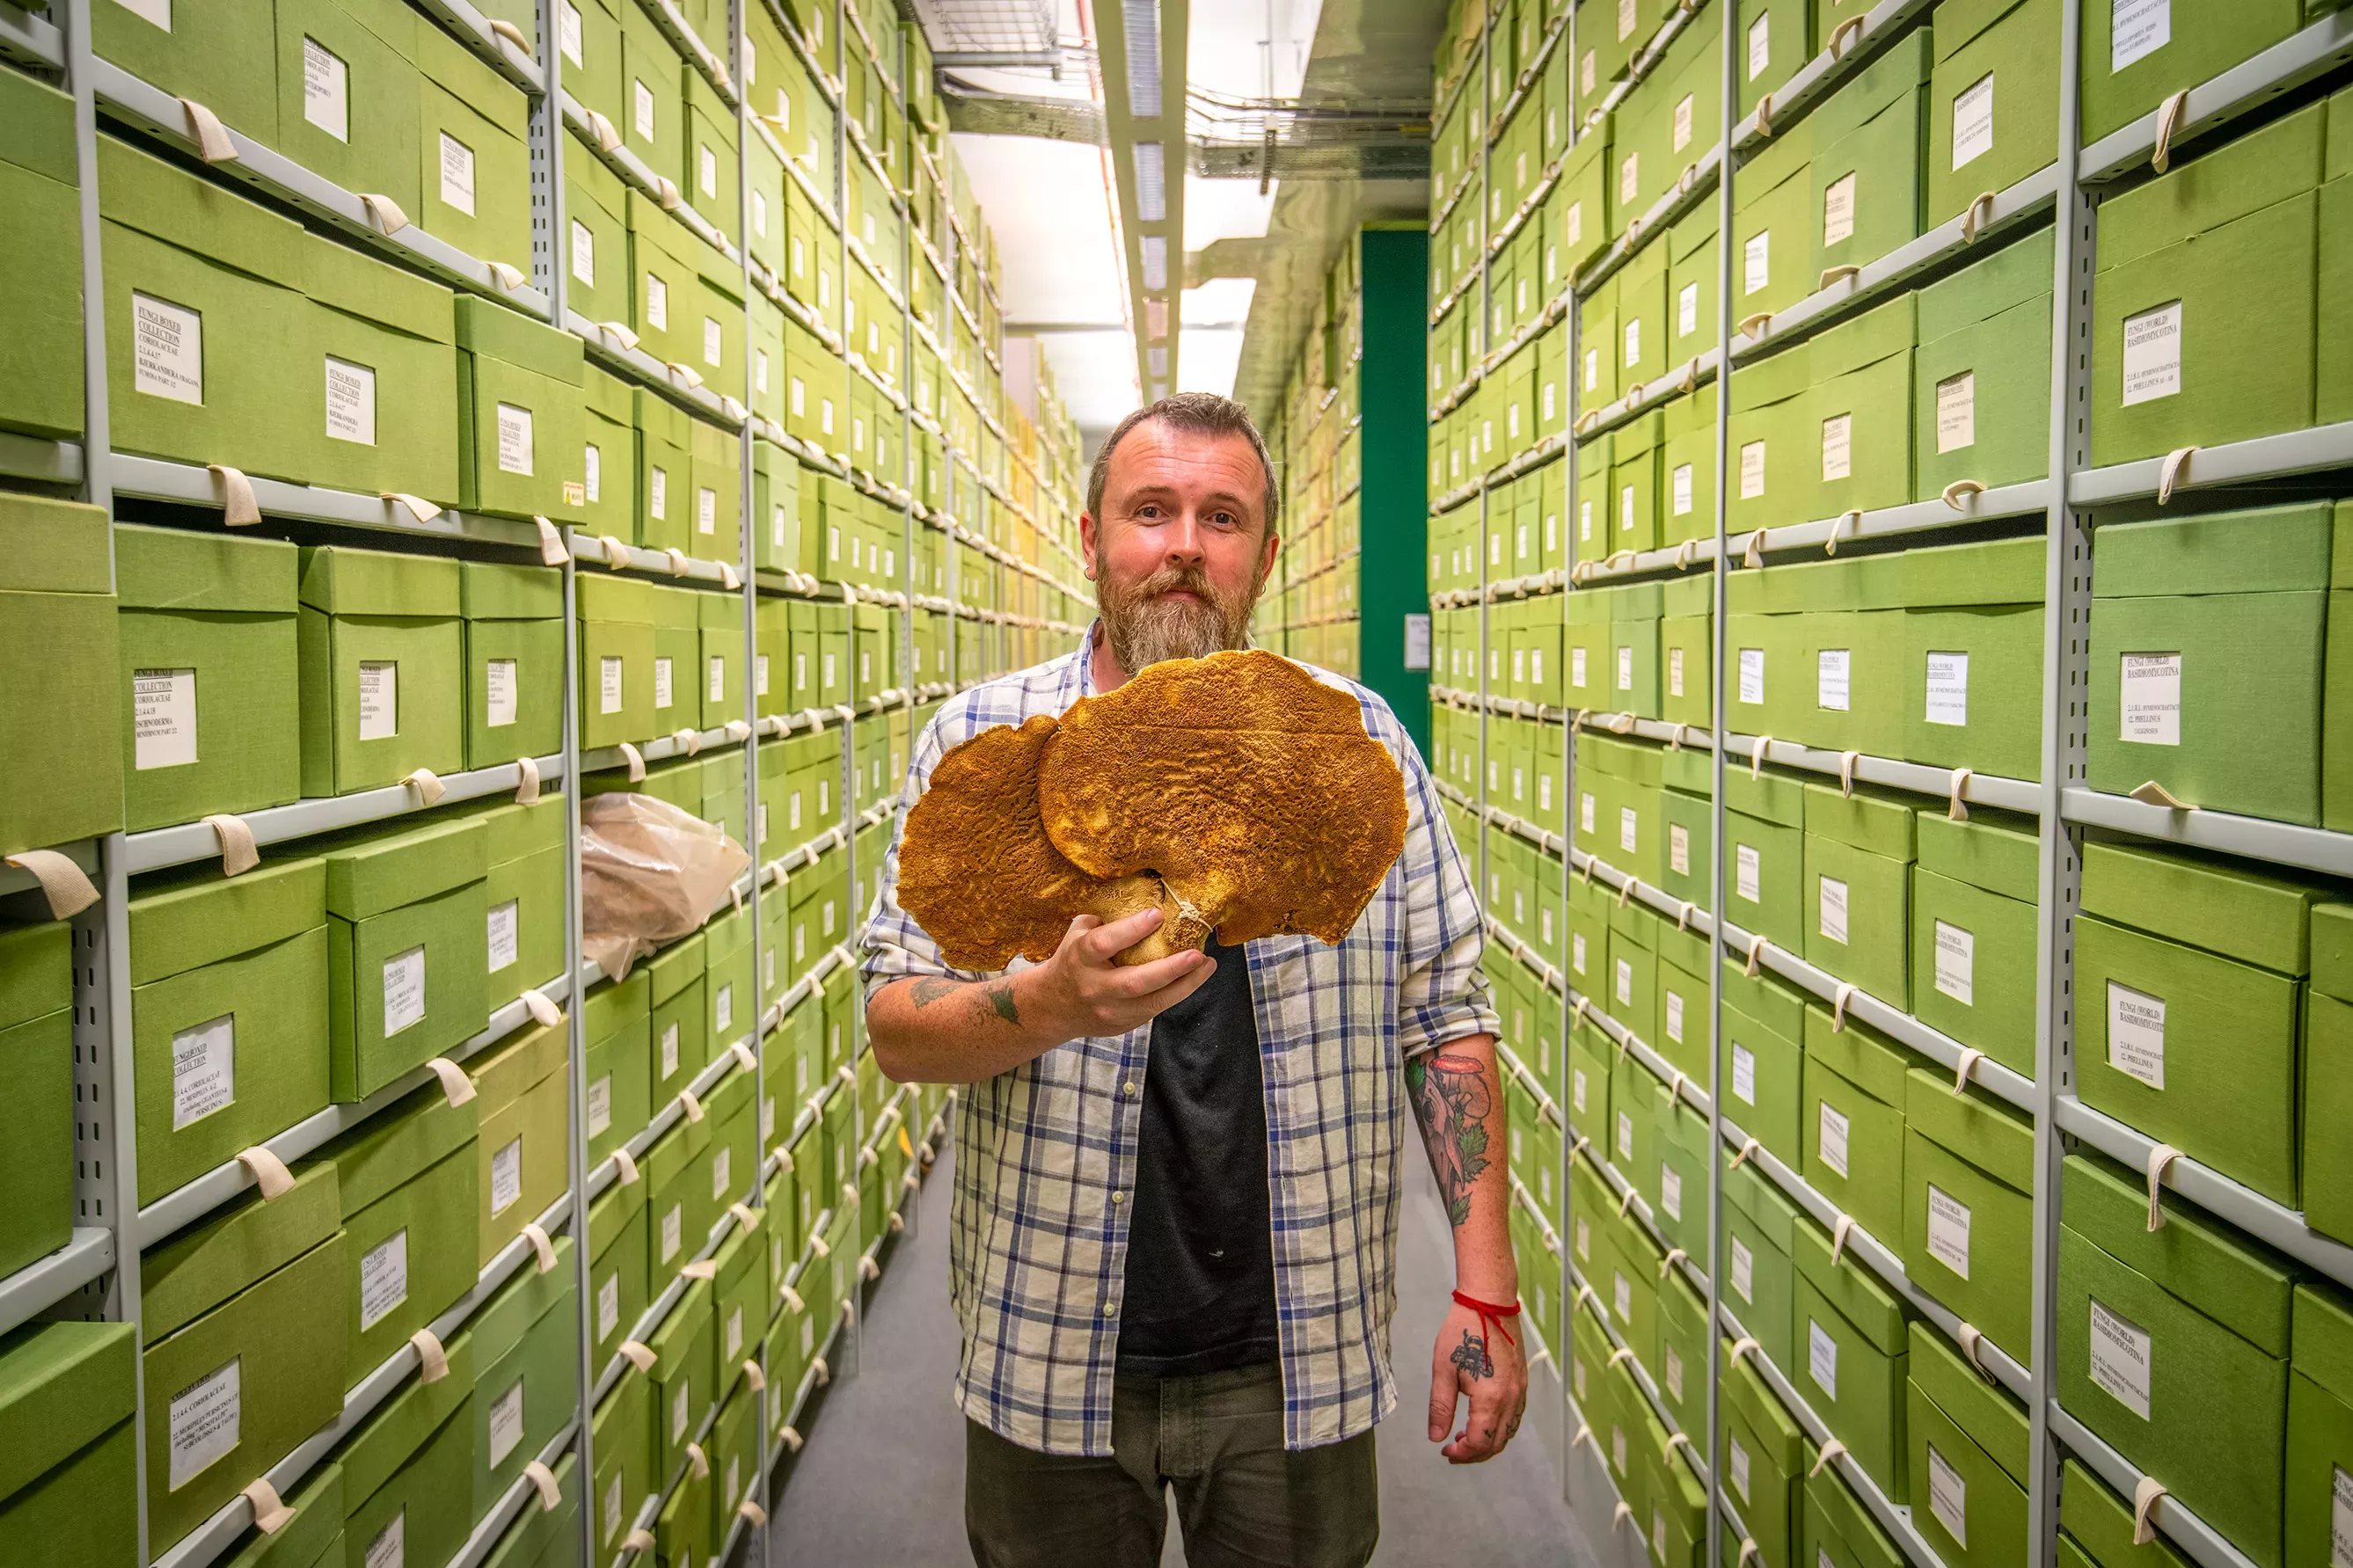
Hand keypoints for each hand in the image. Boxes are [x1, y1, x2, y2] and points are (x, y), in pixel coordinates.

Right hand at [1028, 908, 1215, 1044]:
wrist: (1053, 1007)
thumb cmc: (1073, 960)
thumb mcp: (1079, 934)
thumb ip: (1106, 918)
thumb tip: (1144, 892)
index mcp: (1080, 958)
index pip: (1103, 944)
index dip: (1130, 930)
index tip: (1157, 914)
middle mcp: (1094, 987)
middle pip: (1134, 982)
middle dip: (1169, 969)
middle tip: (1197, 953)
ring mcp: (1109, 1010)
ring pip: (1152, 1003)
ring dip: (1185, 985)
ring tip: (1207, 965)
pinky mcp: (1123, 1025)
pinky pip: (1155, 1010)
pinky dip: (1177, 993)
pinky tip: (1194, 977)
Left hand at [1428, 1297, 1527, 1463]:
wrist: (1489, 1302)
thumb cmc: (1463, 1331)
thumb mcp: (1443, 1369)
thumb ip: (1440, 1407)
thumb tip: (1437, 1437)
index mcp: (1491, 1399)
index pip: (1479, 1442)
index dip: (1462, 1454)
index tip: (1445, 1451)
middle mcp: (1511, 1399)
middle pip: (1497, 1443)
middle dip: (1474, 1453)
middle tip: (1452, 1450)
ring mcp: (1520, 1390)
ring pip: (1509, 1432)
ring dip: (1488, 1441)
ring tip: (1465, 1437)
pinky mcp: (1522, 1382)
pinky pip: (1515, 1417)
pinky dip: (1500, 1428)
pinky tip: (1482, 1420)